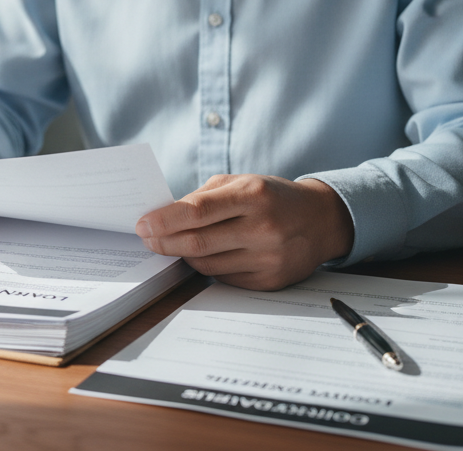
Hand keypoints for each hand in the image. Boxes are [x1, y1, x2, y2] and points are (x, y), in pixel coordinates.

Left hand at [135, 175, 352, 290]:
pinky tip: (204, 256)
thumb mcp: (242, 182)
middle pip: (197, 243)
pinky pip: (224, 278)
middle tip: (147, 238)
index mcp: (253, 195)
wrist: (320, 221)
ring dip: (184, 255)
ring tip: (174, 244)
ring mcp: (269, 258)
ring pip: (207, 265)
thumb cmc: (273, 197)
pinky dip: (208, 267)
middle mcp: (263, 227)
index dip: (164, 220)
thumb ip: (204, 196)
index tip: (142, 224)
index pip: (197, 211)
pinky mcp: (270, 281)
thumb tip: (164, 217)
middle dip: (164, 242)